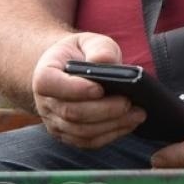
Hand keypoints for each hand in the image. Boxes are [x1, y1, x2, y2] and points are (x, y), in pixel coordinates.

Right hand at [32, 33, 142, 148]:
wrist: (67, 69)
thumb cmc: (81, 54)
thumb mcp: (89, 42)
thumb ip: (98, 48)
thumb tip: (106, 61)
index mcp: (45, 75)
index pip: (51, 85)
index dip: (75, 89)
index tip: (100, 89)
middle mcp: (46, 102)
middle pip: (71, 113)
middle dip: (103, 110)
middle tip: (129, 103)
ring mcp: (55, 122)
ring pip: (80, 131)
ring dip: (111, 125)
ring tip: (138, 114)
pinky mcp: (68, 134)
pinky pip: (87, 142)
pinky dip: (110, 135)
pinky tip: (129, 124)